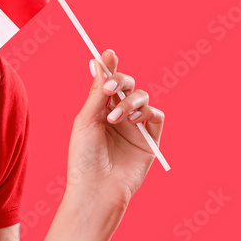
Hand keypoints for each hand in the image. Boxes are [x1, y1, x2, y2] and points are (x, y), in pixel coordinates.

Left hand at [65, 49, 164, 213]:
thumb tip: (98, 62)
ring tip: (115, 118)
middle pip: (127, 85)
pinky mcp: (149, 140)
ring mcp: (134, 127)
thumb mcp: (86, 120)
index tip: (108, 53)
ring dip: (130, 101)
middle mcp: (117, 116)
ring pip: (142, 97)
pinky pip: (157, 116)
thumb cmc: (83, 156)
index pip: (107, 83)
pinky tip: (133, 121)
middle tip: (111, 90)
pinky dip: (147, 112)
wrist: (96, 188)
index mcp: (98, 110)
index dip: (109, 67)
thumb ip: (97, 93)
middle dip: (121, 81)